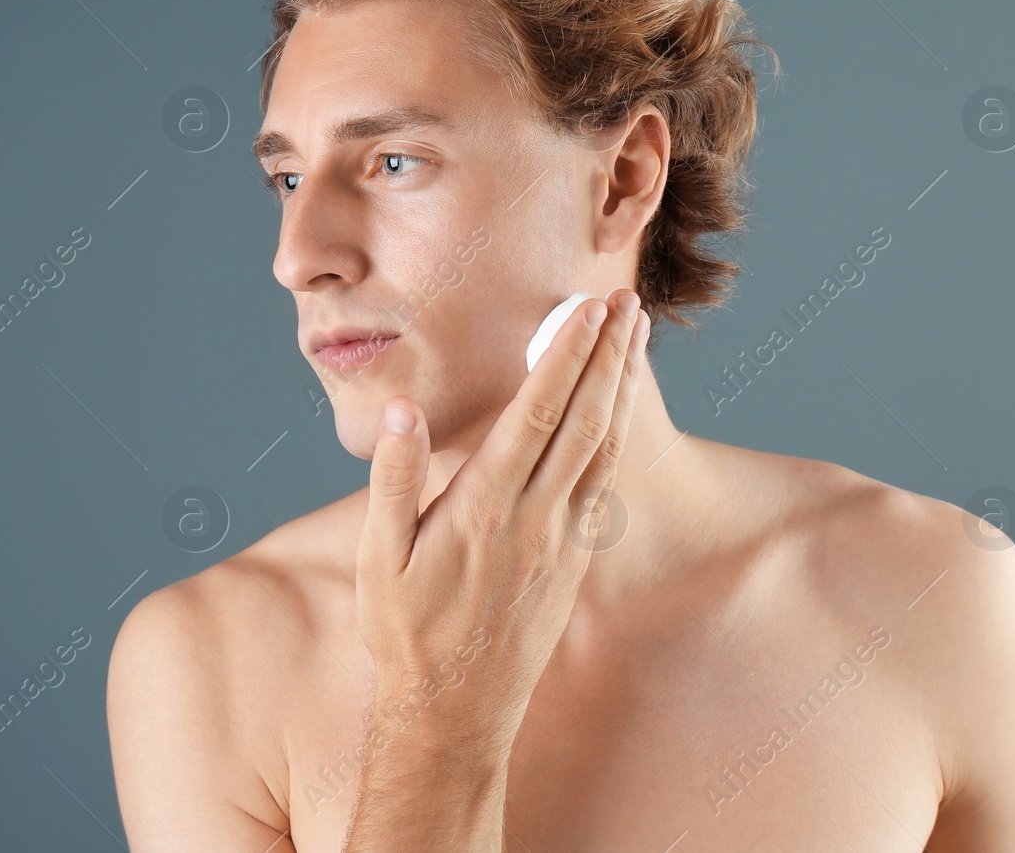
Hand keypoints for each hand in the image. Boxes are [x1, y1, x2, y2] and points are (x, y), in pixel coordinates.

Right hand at [354, 288, 648, 751]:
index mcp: (483, 509)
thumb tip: (401, 412)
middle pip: (584, 420)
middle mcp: (534, 519)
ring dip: (623, 387)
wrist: (454, 712)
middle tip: (626, 301)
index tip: (586, 309)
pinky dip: (616, 433)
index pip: (535, 414)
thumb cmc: (406, 634)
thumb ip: (392, 481)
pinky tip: (618, 409)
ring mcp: (562, 541)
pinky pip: (603, 482)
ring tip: (635, 337)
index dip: (567, 356)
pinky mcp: (574, 561)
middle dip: (608, 354)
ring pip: (604, 448)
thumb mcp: (379, 560)